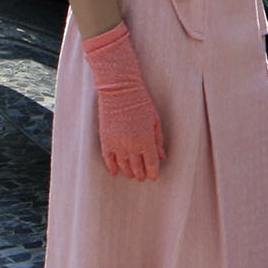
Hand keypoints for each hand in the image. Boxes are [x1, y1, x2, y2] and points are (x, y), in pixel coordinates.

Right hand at [81, 22, 165, 180]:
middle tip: (143, 178)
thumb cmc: (141, 102)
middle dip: (141, 174)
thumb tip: (162, 157)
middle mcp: (131, 145)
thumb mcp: (154, 121)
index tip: (153, 177)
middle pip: (137, 167)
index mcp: (146, 140)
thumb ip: (158, 141)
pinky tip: (116, 172)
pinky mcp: (105, 140)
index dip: (153, 172)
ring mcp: (116, 144)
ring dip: (129, 172)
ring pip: (123, 166)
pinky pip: (108, 159)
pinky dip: (112, 167)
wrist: (119, 90)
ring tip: (132, 175)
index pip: (150, 163)